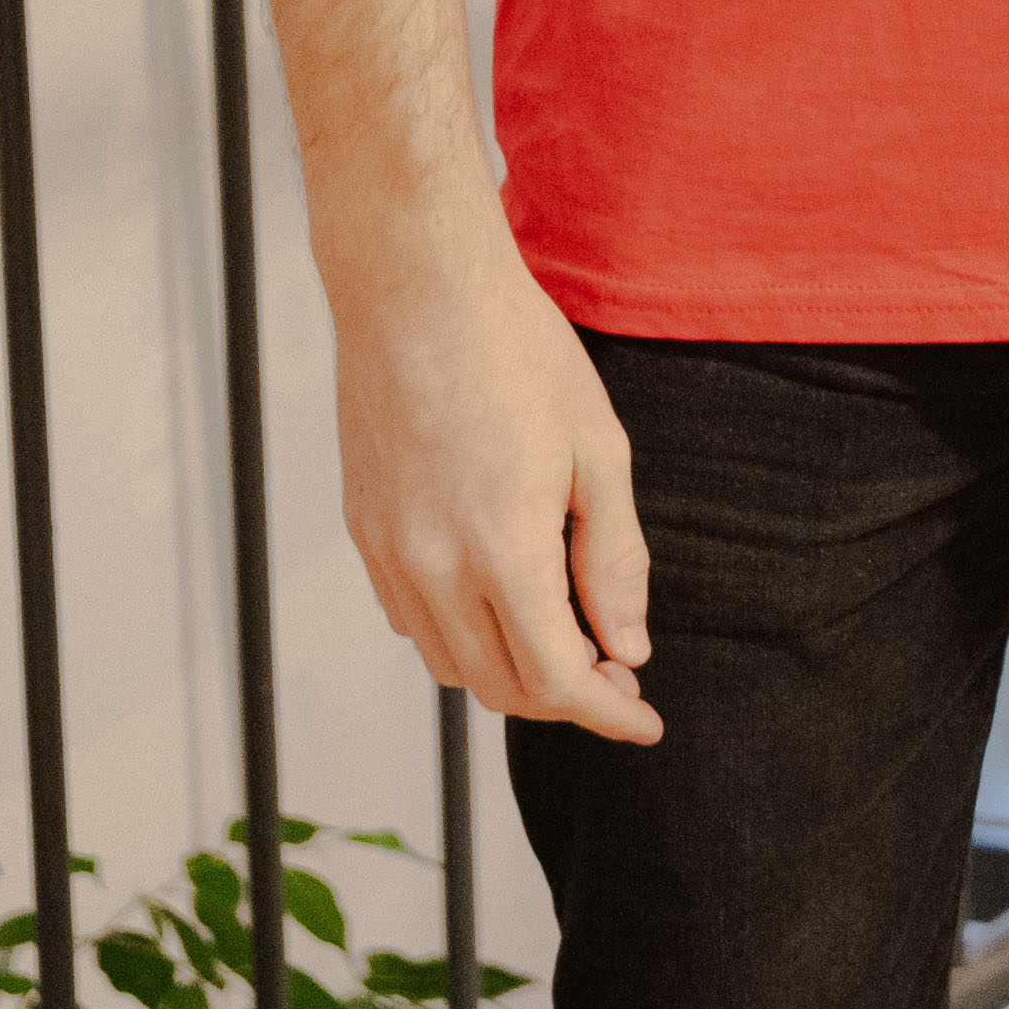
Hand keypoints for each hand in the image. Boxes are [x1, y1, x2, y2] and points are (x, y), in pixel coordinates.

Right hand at [331, 231, 660, 738]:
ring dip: (510, 672)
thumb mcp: (598, 451)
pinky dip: (459, 633)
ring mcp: (388, 551)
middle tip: (616, 668)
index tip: (646, 722)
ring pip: (449, 665)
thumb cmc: (518, 352)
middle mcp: (434, 566)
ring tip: (562, 633)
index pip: (558, 681)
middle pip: (502, 688)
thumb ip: (613, 560)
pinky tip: (499, 593)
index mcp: (503, 549)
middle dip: (567, 698)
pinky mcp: (362, 529)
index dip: (609, 714)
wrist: (417, 286)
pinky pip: (410, 620)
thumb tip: (627, 647)